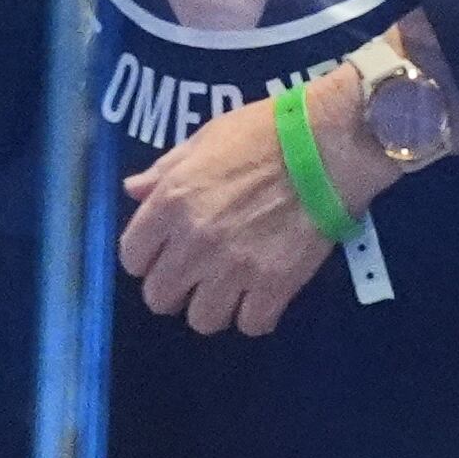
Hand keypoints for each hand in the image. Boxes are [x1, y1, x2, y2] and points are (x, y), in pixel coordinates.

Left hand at [121, 74, 391, 336]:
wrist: (326, 145)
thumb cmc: (262, 133)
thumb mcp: (204, 139)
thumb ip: (164, 171)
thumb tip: (132, 190)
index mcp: (171, 202)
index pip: (132, 258)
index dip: (146, 259)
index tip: (163, 255)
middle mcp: (194, 241)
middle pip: (160, 298)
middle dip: (174, 290)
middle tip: (195, 277)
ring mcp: (234, 268)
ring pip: (202, 320)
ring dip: (214, 307)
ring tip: (230, 289)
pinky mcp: (274, 285)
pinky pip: (251, 325)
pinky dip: (255, 315)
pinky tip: (262, 296)